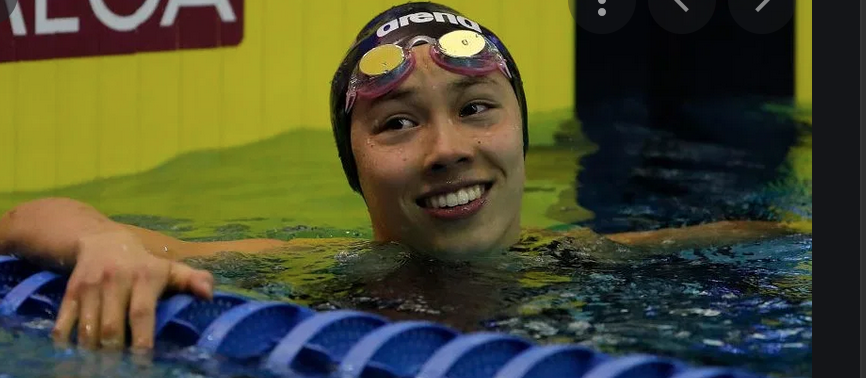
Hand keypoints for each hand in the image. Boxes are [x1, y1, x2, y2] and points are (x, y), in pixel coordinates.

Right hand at [50, 230, 213, 349]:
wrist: (102, 241)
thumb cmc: (144, 264)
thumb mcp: (170, 269)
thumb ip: (192, 280)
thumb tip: (209, 294)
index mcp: (144, 277)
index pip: (141, 313)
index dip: (142, 339)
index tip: (144, 361)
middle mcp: (115, 281)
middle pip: (111, 327)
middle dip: (115, 352)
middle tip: (120, 368)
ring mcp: (90, 287)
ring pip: (87, 329)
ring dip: (93, 351)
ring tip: (101, 365)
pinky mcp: (70, 293)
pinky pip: (64, 322)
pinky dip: (66, 341)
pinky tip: (76, 353)